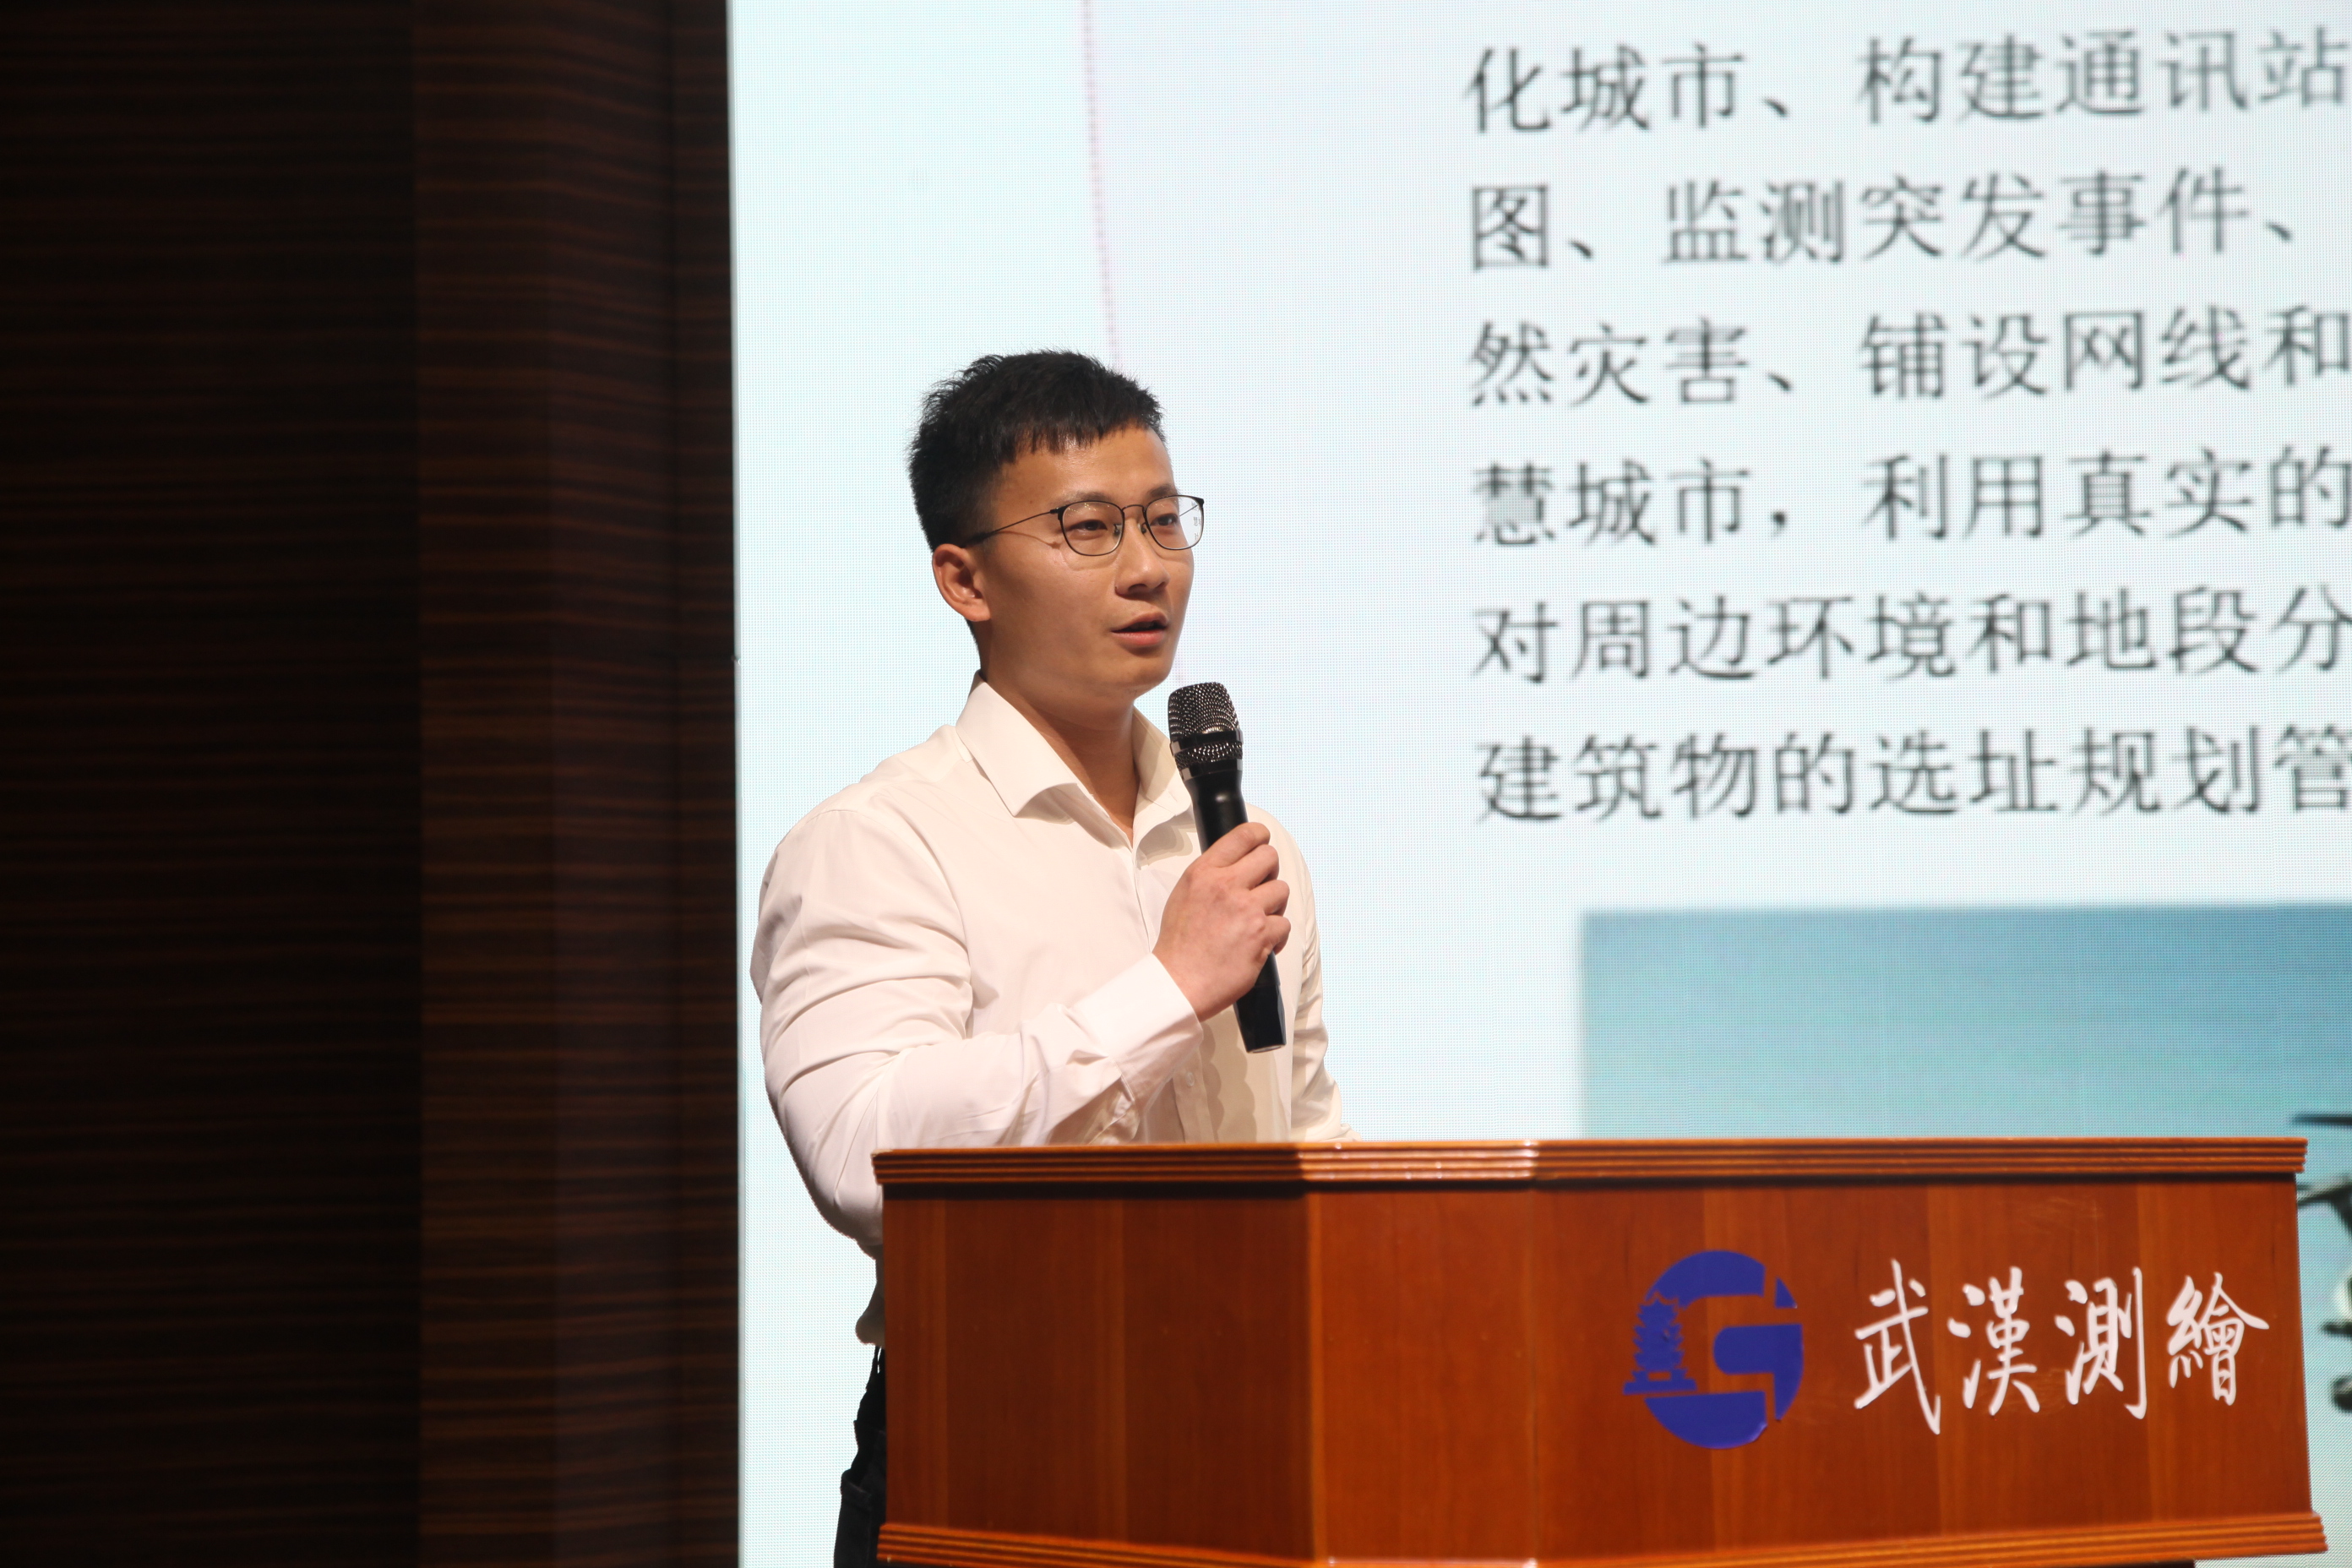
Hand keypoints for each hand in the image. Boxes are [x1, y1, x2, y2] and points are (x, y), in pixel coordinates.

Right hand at [1153, 821, 1289, 1021]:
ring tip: (1257, 920)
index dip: (1260, 836)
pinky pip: (1284, 924)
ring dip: (1274, 905)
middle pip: (1269, 857)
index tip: (1263, 842)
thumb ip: (1210, 876)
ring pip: (1281, 890)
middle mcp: (1226, 885)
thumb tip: (1235, 864)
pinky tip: (1260, 943)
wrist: (1179, 982)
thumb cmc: (1179, 944)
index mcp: (1204, 872)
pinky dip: (1276, 936)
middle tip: (1260, 888)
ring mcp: (1247, 909)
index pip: (1243, 835)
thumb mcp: (1184, 895)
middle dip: (1269, 872)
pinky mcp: (1262, 934)